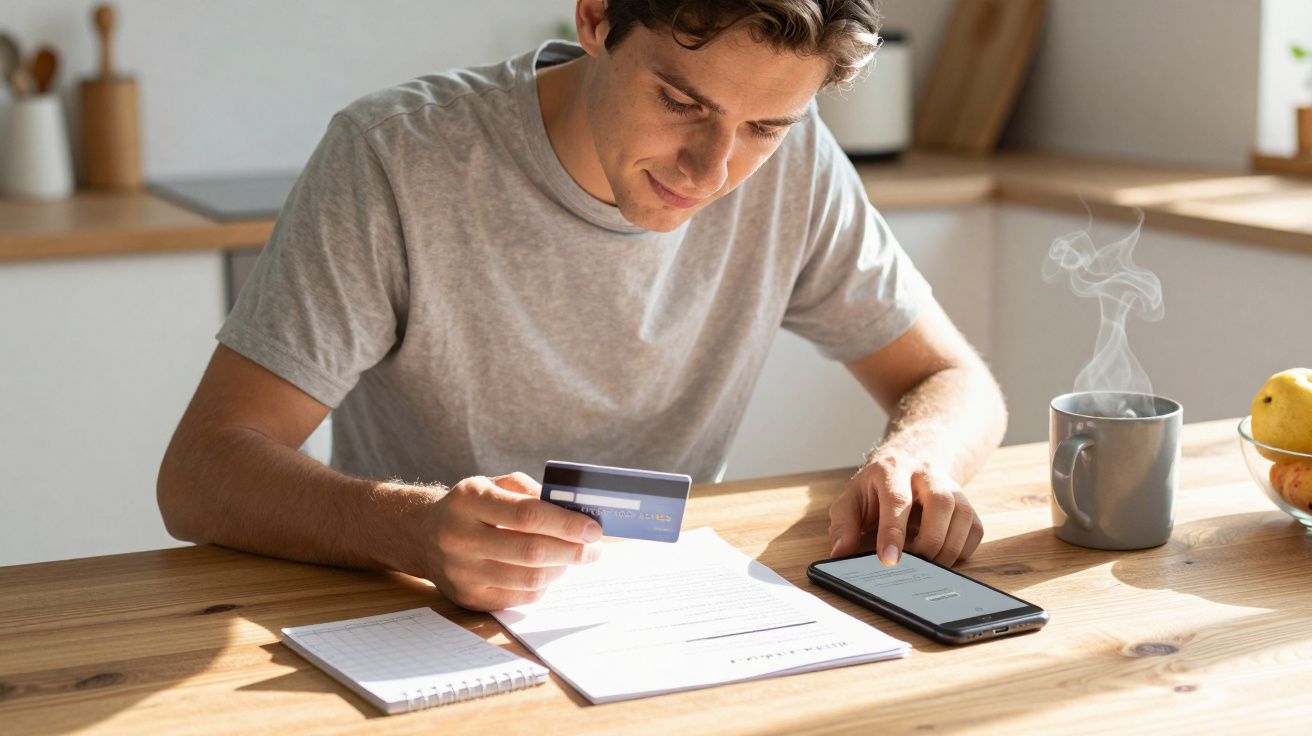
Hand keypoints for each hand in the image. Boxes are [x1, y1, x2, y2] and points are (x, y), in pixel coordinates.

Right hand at [409, 472, 602, 610]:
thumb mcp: (494, 484)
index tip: (593, 528)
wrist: (422, 535)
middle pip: (530, 551)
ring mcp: (461, 572)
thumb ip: (532, 492)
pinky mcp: (468, 598)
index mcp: (469, 500)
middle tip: (595, 549)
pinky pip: (519, 598)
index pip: (527, 515)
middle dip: (572, 551)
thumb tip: (574, 512)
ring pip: (528, 579)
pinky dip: (543, 585)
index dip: (566, 523)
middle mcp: (460, 537)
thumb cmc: (471, 506)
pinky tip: (549, 571)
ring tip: (573, 558)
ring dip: (561, 569)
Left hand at [827, 450, 982, 566]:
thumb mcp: (851, 499)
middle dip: (929, 541)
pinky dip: (961, 550)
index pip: (897, 500)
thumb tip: (840, 553)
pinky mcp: (967, 504)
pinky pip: (975, 529)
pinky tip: (941, 556)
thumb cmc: (876, 488)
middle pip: (941, 503)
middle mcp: (926, 474)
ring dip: (947, 549)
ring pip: (963, 516)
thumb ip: (843, 524)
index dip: (893, 532)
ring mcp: (951, 487)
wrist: (908, 463)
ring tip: (926, 565)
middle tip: (913, 564)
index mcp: (892, 470)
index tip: (889, 560)